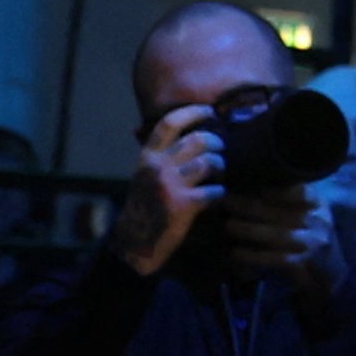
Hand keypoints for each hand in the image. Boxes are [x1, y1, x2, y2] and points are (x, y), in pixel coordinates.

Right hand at [109, 106, 223, 276]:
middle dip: (217, 143)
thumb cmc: (144, 207)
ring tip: (221, 173)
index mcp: (147, 158)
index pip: (170, 124)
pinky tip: (218, 196)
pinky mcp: (182, 205)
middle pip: (198, 140)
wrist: (133, 244)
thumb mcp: (144, 175)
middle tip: (221, 150)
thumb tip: (190, 131)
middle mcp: (157, 167)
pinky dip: (220, 193)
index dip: (193, 112)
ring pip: (209, 162)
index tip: (210, 111)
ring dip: (221, 166)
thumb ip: (162, 156)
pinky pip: (214, 190)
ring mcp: (169, 185)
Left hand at [221, 183, 346, 294]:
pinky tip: (236, 253)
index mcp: (318, 205)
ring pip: (278, 234)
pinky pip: (275, 259)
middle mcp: (318, 221)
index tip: (247, 182)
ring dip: (250, 229)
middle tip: (226, 201)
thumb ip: (286, 203)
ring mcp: (312, 243)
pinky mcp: (303, 264)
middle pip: (281, 211)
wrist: (329, 274)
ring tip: (228, 225)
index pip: (298, 191)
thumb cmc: (310, 239)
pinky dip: (253, 256)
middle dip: (251, 206)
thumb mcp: (306, 216)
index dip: (273, 188)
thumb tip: (251, 188)